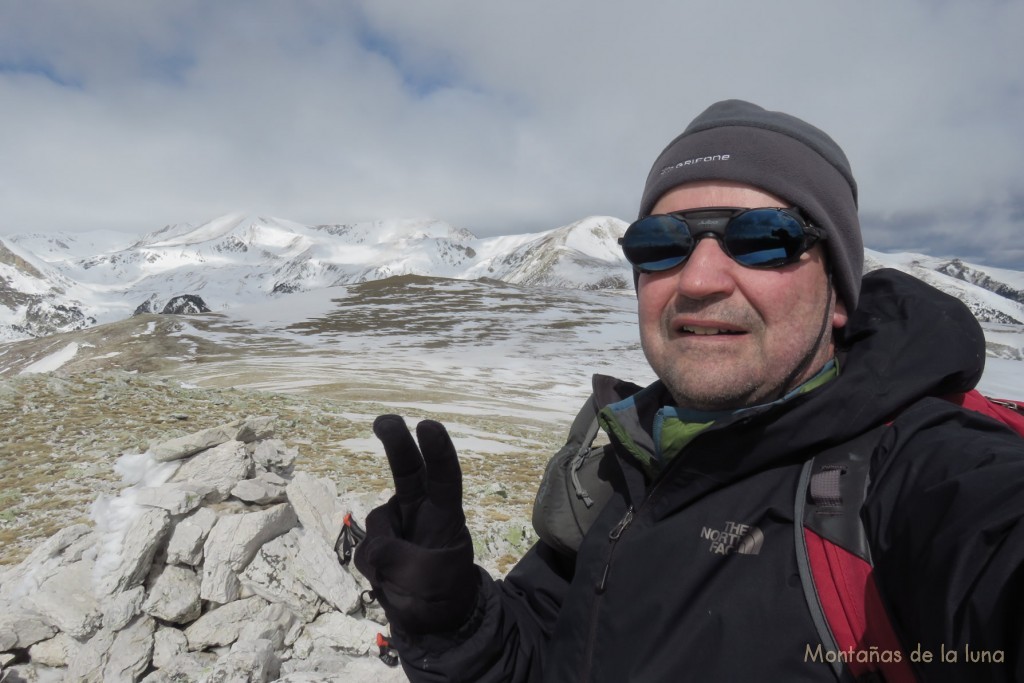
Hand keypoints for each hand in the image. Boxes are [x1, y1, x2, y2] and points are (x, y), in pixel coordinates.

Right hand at [354, 415, 478, 634]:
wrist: (429, 622)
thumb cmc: (444, 594)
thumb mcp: (434, 581)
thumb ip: (403, 560)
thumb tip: (374, 547)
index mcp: (446, 513)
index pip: (444, 477)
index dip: (438, 451)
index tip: (427, 426)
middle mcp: (419, 510)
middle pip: (408, 471)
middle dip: (396, 442)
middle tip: (385, 421)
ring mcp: (396, 525)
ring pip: (378, 521)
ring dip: (385, 549)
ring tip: (405, 579)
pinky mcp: (377, 544)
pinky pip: (366, 550)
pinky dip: (374, 567)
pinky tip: (389, 581)